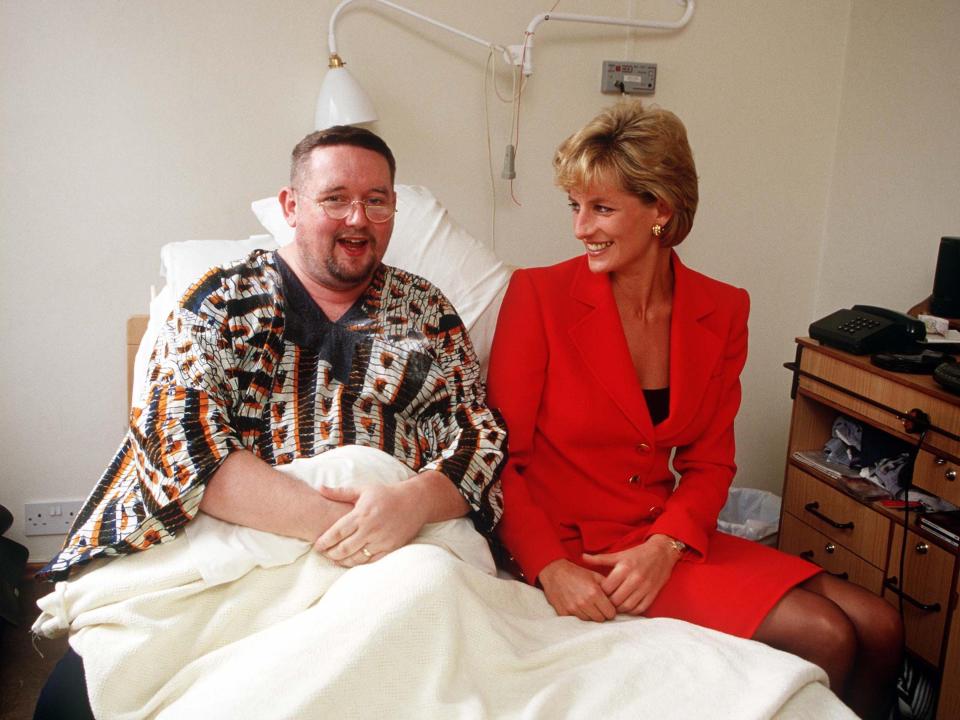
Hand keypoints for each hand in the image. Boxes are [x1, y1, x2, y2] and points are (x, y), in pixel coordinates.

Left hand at [312, 482, 428, 566]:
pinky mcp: (391, 547)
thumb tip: (319, 488)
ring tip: (335, 559)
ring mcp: (382, 540)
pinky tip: (352, 561)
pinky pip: (372, 560)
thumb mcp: (363, 489)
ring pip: (357, 557)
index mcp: (362, 514)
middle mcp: (371, 528)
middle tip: (324, 554)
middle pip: (344, 548)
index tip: (317, 545)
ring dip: (343, 561)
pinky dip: (360, 563)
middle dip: (331, 553)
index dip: (324, 541)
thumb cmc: (386, 494)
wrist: (415, 501)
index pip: (337, 532)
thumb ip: (340, 492)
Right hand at [537, 558, 616, 621]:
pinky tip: (577, 606)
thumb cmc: (576, 573)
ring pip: (589, 621)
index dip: (610, 610)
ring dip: (590, 615)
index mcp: (594, 593)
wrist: (554, 572)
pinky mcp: (564, 613)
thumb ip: (608, 587)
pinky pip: (576, 620)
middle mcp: (584, 603)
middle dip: (601, 613)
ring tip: (587, 605)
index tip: (608, 606)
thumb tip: (619, 599)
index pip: (610, 613)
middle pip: (601, 619)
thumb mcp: (595, 576)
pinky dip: (578, 615)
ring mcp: (573, 609)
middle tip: (598, 606)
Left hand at [582, 535, 681, 615]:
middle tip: (604, 602)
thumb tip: (582, 557)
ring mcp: (645, 588)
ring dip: (619, 608)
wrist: (662, 553)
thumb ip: (600, 558)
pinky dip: (631, 610)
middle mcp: (635, 578)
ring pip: (627, 606)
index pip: (607, 587)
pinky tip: (626, 606)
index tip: (597, 593)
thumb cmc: (637, 554)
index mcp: (624, 567)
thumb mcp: (619, 554)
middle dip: (608, 603)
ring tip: (614, 605)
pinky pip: (640, 608)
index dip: (600, 593)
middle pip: (616, 599)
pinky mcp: (653, 594)